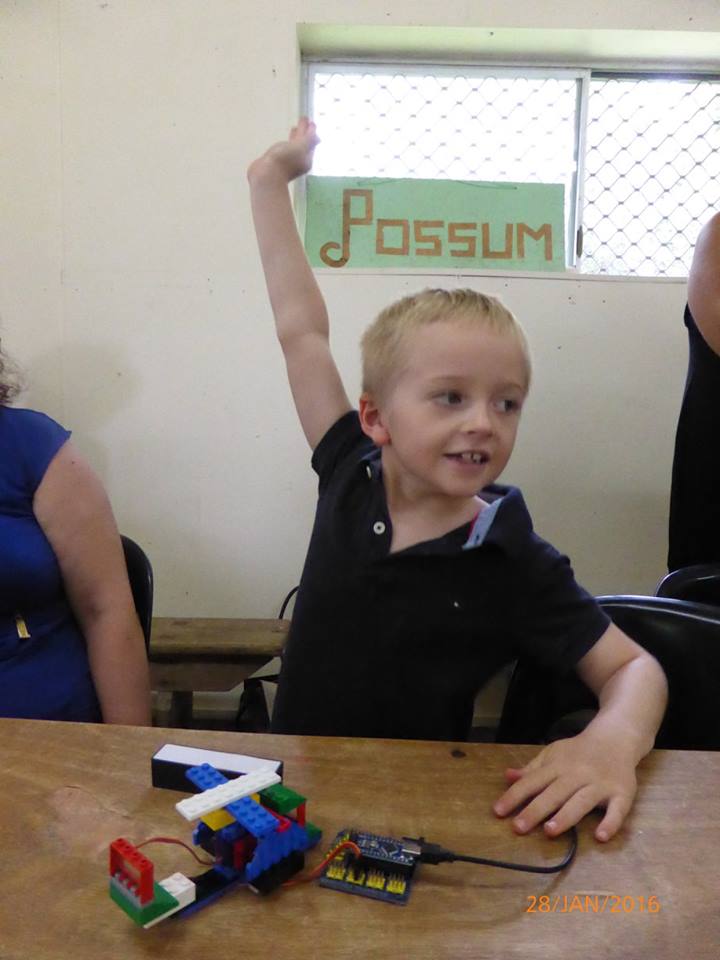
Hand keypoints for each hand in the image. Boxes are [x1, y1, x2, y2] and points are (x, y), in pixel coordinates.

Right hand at [248, 116, 319, 184]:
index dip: (311, 131)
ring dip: (295, 137)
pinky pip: (284, 149)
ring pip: (294, 146)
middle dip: (304, 132)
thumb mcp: (301, 147)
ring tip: (294, 128)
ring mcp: (288, 161)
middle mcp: (299, 160)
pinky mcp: (277, 161)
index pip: (311, 142)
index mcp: (307, 158)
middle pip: (303, 143)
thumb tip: (318, 137)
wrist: (266, 175)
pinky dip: (285, 143)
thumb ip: (309, 139)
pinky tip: (283, 142)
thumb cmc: (285, 160)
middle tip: (303, 120)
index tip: (311, 121)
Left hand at [492, 733, 637, 841]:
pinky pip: (618, 810)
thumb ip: (532, 769)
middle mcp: (577, 774)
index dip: (514, 796)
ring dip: (566, 816)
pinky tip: (601, 837)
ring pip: (581, 801)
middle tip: (518, 827)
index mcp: (558, 765)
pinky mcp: (622, 793)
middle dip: (535, 810)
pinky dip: (611, 823)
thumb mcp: (553, 754)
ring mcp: (600, 784)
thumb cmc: (579, 751)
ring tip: (550, 831)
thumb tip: (507, 777)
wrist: (616, 737)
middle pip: (554, 793)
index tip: (498, 812)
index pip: (532, 782)